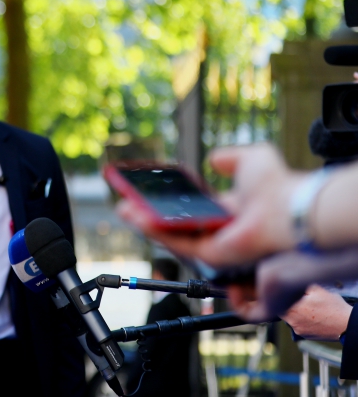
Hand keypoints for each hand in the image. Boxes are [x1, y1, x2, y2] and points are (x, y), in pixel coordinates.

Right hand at [116, 143, 300, 267]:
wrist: (289, 209)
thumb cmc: (277, 186)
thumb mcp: (251, 159)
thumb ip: (230, 157)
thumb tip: (214, 159)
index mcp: (232, 210)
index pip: (194, 208)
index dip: (171, 199)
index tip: (151, 190)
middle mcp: (223, 230)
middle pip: (178, 224)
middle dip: (150, 214)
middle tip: (129, 203)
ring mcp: (217, 245)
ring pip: (173, 234)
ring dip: (145, 222)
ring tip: (124, 208)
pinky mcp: (211, 255)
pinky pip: (177, 243)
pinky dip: (154, 230)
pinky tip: (136, 216)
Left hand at [281, 285, 352, 340]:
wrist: (347, 326)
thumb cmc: (333, 307)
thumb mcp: (317, 289)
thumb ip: (300, 285)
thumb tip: (289, 281)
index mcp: (292, 309)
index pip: (276, 301)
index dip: (281, 296)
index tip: (287, 293)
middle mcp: (292, 322)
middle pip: (282, 310)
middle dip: (288, 304)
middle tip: (300, 300)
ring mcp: (298, 330)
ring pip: (290, 318)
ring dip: (295, 312)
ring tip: (309, 308)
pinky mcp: (304, 336)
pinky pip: (297, 325)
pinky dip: (301, 320)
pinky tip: (312, 316)